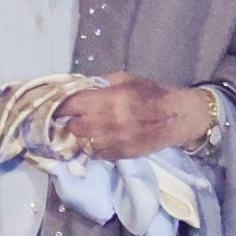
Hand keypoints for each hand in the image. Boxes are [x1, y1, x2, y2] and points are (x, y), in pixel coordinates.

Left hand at [58, 72, 210, 161]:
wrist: (177, 118)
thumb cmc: (152, 94)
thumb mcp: (126, 79)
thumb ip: (100, 84)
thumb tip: (78, 88)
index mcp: (109, 101)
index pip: (72, 106)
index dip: (62, 105)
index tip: (58, 105)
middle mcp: (108, 123)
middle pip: (73, 127)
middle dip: (72, 121)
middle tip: (77, 116)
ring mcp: (113, 142)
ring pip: (82, 143)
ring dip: (82, 135)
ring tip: (89, 128)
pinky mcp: (119, 155)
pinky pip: (95, 154)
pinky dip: (93, 146)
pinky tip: (101, 138)